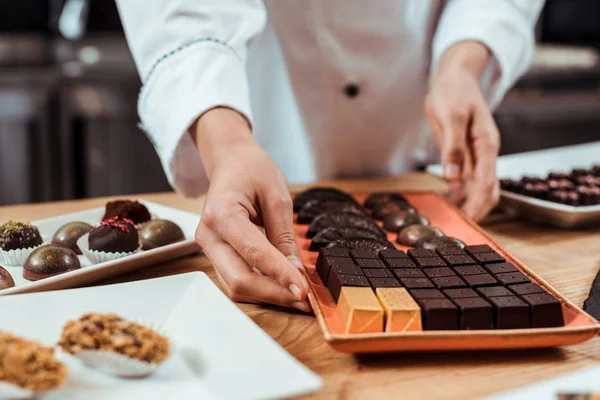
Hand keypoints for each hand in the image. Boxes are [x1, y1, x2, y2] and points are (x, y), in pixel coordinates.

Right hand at [191, 108, 310, 311]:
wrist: (231, 161)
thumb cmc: (252, 170)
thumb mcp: (277, 195)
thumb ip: (284, 235)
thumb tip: (294, 272)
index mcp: (222, 213)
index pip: (254, 253)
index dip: (280, 275)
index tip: (304, 290)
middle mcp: (208, 235)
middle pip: (239, 279)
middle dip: (273, 293)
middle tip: (305, 300)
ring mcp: (208, 247)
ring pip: (236, 285)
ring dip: (268, 295)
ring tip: (298, 297)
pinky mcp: (216, 254)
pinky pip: (236, 278)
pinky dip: (260, 287)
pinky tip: (282, 287)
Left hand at [425, 40, 500, 221]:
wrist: (454, 77)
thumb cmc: (454, 92)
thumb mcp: (452, 117)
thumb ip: (453, 147)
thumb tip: (453, 177)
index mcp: (486, 143)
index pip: (487, 180)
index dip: (478, 202)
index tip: (469, 219)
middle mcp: (484, 152)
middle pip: (488, 188)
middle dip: (478, 208)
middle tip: (461, 226)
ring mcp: (475, 154)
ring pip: (478, 186)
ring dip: (469, 203)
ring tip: (454, 220)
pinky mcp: (464, 154)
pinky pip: (466, 179)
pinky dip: (460, 193)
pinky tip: (450, 203)